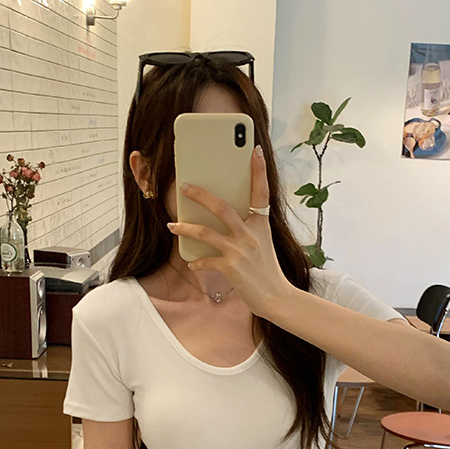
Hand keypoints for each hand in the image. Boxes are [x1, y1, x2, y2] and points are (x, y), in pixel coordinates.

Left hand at [166, 146, 293, 317]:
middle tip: (184, 187)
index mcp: (261, 225)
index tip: (255, 151)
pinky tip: (192, 263)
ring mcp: (240, 250)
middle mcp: (251, 234)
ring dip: (186, 229)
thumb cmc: (267, 270)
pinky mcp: (231, 268)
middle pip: (222, 207)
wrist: (276, 298)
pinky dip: (197, 262)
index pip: (261, 192)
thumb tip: (224, 219)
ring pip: (206, 233)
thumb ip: (247, 229)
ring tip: (172, 226)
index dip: (259, 171)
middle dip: (200, 195)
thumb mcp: (262, 244)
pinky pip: (206, 261)